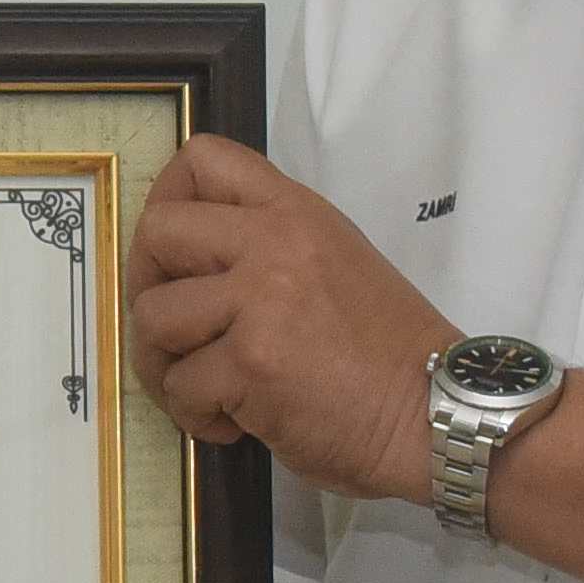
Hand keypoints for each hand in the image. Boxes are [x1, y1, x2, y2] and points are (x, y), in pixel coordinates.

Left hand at [125, 135, 455, 506]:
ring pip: (154, 316)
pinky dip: (198, 416)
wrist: (437, 414)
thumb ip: (270, 249)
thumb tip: (190, 267)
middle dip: (146, 287)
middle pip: (157, 232)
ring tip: (207, 388)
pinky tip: (236, 424)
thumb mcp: (335, 264)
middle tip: (173, 330)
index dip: (166, 200)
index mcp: (296, 213)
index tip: (173, 253)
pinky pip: (181, 385)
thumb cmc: (387, 356)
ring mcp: (261, 300)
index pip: (204, 158)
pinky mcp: (251, 362)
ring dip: (167, 364)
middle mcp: (275, 242)